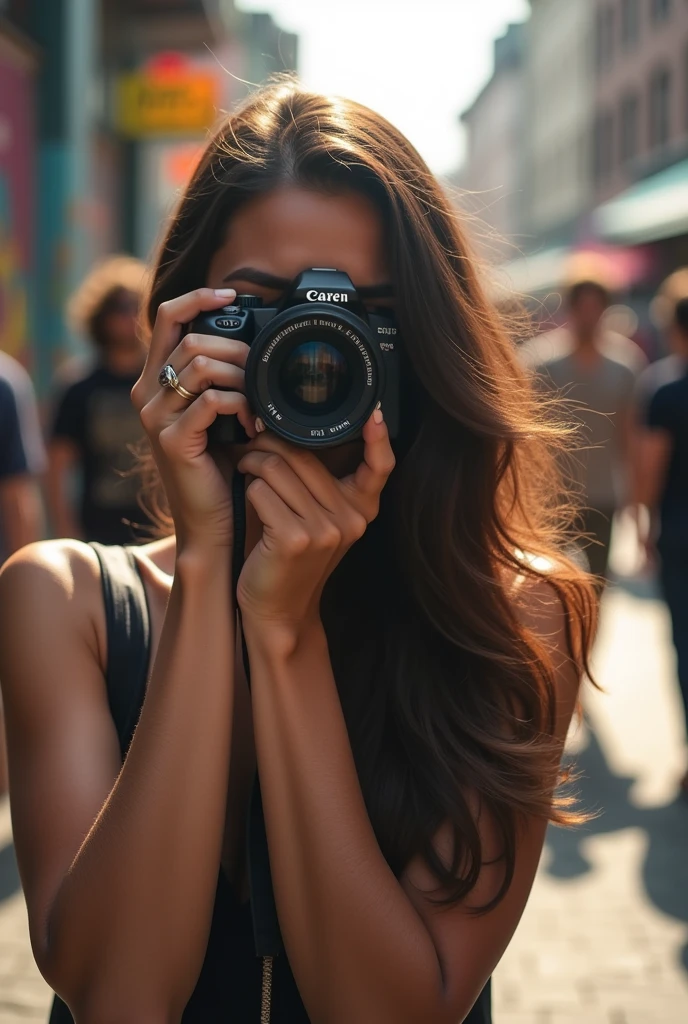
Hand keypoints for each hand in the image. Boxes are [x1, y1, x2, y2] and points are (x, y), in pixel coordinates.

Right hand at [131, 288, 256, 553]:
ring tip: (260, 404)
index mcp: (156, 381)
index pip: (167, 316)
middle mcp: (146, 394)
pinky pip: (212, 400)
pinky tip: (255, 425)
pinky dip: (242, 406)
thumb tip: (255, 342)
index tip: (231, 294)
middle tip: (263, 376)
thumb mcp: (221, 414)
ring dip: (242, 378)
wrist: (213, 523)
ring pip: (201, 365)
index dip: (198, 297)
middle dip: (237, 350)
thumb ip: (223, 378)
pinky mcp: (173, 441)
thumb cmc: (223, 468)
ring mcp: (155, 418)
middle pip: (192, 339)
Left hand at [236, 411, 394, 635]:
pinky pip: (262, 490)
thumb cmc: (289, 557)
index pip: (381, 468)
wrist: (277, 611)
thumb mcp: (318, 521)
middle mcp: (349, 518)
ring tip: (245, 469)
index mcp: (361, 510)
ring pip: (278, 469)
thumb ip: (318, 484)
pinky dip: (247, 489)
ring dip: (252, 464)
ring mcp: (325, 529)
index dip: (380, 439)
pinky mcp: (295, 538)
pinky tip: (246, 499)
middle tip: (252, 447)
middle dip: (270, 445)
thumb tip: (293, 429)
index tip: (374, 412)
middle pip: (304, 456)